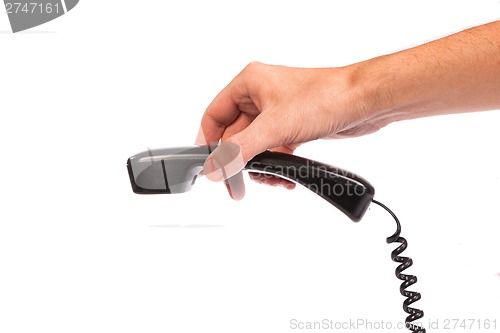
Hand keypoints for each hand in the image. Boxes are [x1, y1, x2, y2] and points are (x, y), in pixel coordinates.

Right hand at [195, 62, 384, 198]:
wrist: (365, 102)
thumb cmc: (326, 97)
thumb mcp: (274, 128)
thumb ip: (240, 151)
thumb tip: (215, 167)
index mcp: (249, 83)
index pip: (214, 115)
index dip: (209, 141)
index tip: (210, 165)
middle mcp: (261, 95)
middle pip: (235, 135)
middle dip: (240, 161)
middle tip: (238, 185)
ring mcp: (277, 111)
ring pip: (255, 146)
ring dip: (260, 166)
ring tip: (269, 179)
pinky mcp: (292, 126)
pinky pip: (274, 149)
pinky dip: (276, 164)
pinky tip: (284, 176)